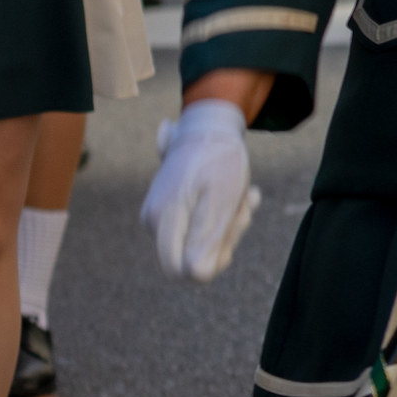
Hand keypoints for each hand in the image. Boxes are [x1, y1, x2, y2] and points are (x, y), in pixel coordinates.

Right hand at [142, 98, 260, 280]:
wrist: (212, 122)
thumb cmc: (219, 160)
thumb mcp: (222, 200)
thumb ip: (207, 239)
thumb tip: (195, 274)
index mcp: (162, 220)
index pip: (184, 270)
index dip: (213, 260)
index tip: (230, 230)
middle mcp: (154, 220)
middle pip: (193, 257)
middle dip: (225, 238)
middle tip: (242, 205)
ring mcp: (161, 213)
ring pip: (201, 242)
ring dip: (229, 224)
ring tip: (242, 194)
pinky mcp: (172, 207)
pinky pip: (201, 225)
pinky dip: (224, 213)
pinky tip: (239, 193)